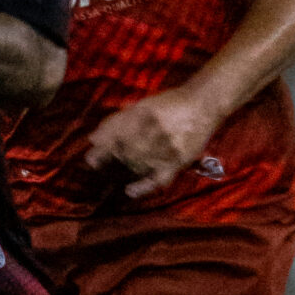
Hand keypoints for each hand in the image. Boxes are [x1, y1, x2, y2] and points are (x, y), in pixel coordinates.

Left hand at [84, 85, 218, 200]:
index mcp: (143, 113)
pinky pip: (158, 180)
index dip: (101, 150)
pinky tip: (129, 191)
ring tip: (128, 163)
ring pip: (137, 165)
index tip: (90, 159)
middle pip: (124, 151)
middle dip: (114, 157)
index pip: (115, 136)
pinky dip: (142, 188)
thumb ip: (117, 121)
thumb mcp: (142, 105)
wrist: (203, 104)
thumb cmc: (169, 104)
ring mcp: (167, 148)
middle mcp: (154, 130)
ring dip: (127, 166)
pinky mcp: (178, 161)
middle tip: (112, 159)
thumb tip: (92, 140)